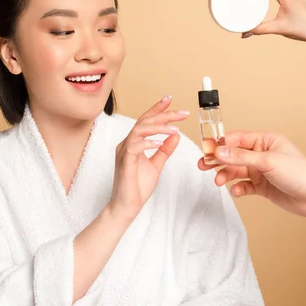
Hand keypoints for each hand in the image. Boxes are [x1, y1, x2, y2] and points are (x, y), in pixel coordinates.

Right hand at [108, 95, 188, 220]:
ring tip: (175, 128)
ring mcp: (124, 151)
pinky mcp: (124, 161)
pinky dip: (148, 142)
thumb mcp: (156, 165)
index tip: (170, 99)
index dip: (157, 109)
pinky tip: (160, 143)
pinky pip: (135, 146)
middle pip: (144, 121)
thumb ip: (164, 150)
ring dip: (158, 127)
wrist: (126, 206)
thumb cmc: (138, 187)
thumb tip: (175, 136)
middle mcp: (127, 143)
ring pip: (139, 130)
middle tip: (182, 112)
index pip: (146, 121)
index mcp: (133, 143)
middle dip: (163, 114)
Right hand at [198, 130, 305, 217]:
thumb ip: (241, 157)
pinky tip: (236, 191)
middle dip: (218, 160)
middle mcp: (262, 154)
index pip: (236, 139)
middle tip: (204, 165)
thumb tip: (219, 151)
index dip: (220, 144)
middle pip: (233, 155)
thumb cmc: (302, 173)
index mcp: (265, 141)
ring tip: (219, 181)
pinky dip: (237, 188)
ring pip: (236, 170)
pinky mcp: (262, 186)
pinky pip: (243, 185)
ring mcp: (261, 171)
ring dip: (226, 175)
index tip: (206, 150)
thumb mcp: (268, 162)